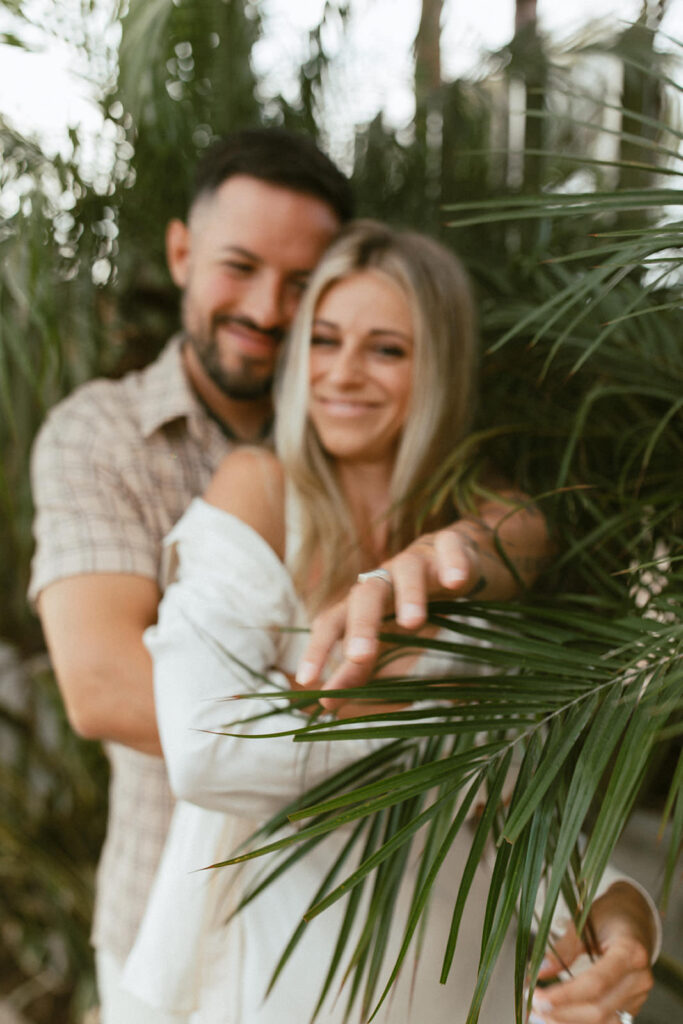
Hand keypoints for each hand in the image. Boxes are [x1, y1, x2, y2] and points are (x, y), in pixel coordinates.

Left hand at [295, 525, 481, 712]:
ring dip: (408, 594)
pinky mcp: (451, 545)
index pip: (333, 622)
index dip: (318, 649)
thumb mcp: (388, 641)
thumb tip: (329, 704)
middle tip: (360, 657)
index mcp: (364, 603)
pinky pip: (449, 547)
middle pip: (366, 595)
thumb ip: (359, 669)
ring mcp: (418, 559)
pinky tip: (456, 582)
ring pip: (407, 570)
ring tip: (414, 623)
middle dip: (361, 625)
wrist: (458, 561)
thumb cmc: (415, 607)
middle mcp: (386, 578)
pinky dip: (452, 562)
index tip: (306, 681)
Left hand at [529, 884, 654, 1023]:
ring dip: (569, 1023)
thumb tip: (538, 972)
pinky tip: (559, 1017)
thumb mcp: (584, 921)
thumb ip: (563, 949)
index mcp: (630, 951)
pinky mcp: (633, 1006)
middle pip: (599, 1009)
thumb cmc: (608, 915)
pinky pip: (607, 1022)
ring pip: (604, 1023)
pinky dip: (580, 1022)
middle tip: (533, 1006)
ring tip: (541, 1016)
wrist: (636, 917)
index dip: (565, 995)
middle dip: (562, 1013)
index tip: (538, 998)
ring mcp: (639, 995)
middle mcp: (639, 978)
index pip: (596, 983)